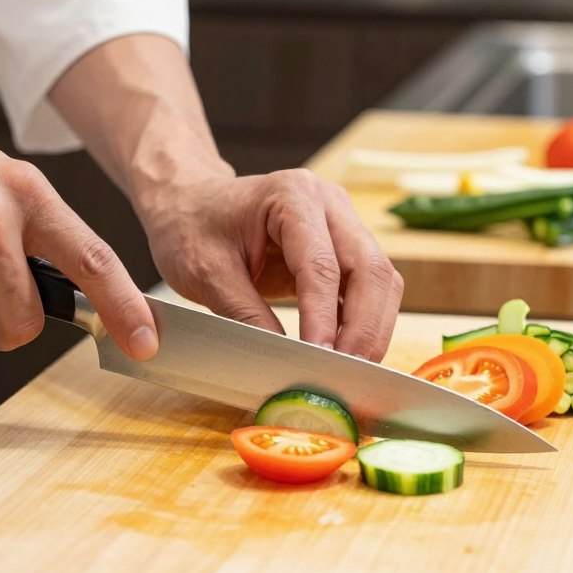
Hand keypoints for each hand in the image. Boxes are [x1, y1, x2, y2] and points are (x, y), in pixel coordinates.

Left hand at [142, 169, 402, 361]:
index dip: (325, 317)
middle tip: (348, 376)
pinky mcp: (345, 247)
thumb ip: (246, 316)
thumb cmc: (193, 229)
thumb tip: (284, 361)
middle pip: (369, 269)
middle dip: (364, 328)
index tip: (321, 358)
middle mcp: (328, 203)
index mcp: (292, 196)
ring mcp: (342, 222)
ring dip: (372, 329)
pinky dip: (365, 322)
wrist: (191, 205)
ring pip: (381, 280)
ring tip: (351, 372)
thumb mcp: (207, 274)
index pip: (321, 264)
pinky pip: (369, 287)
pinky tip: (348, 354)